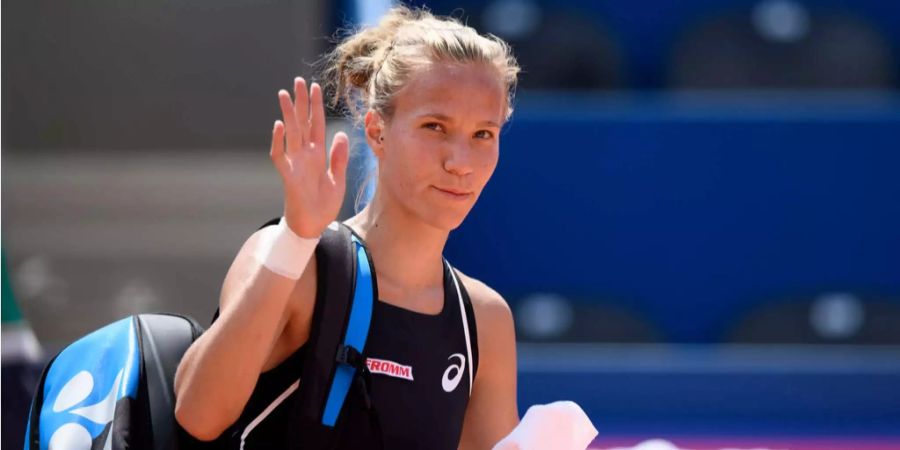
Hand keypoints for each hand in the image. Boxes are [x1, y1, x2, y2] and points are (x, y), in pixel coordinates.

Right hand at [270, 77, 348, 237]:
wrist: (314, 226)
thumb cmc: (324, 204)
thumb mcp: (338, 179)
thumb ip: (339, 157)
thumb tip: (342, 134)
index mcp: (318, 154)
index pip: (316, 125)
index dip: (316, 107)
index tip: (315, 87)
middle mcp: (305, 155)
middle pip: (302, 123)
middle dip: (301, 102)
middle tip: (298, 81)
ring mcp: (295, 164)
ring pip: (290, 134)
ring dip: (288, 114)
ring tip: (285, 94)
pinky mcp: (288, 176)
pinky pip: (280, 156)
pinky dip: (278, 141)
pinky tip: (279, 125)